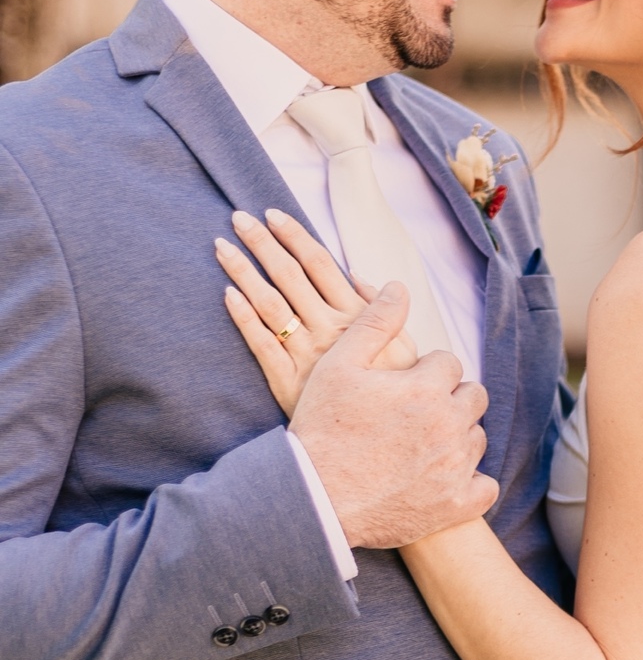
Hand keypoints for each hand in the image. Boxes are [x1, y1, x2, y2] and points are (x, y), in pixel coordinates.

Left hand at [216, 208, 416, 416]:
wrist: (380, 445)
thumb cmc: (394, 391)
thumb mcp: (403, 347)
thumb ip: (379, 310)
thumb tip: (355, 274)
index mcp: (357, 317)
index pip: (320, 265)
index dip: (294, 237)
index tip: (273, 214)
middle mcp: (329, 330)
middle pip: (289, 276)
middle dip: (262, 243)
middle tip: (238, 217)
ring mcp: (305, 355)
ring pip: (269, 304)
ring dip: (244, 272)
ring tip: (222, 246)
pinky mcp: (285, 382)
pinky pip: (259, 344)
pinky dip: (242, 318)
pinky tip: (227, 294)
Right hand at [290, 282, 495, 547]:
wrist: (311, 498)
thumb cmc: (322, 429)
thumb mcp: (339, 366)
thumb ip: (374, 323)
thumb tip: (398, 287)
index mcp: (426, 387)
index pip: (449, 362)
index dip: (426, 372)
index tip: (403, 388)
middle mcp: (449, 423)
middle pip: (473, 396)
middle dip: (449, 398)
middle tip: (416, 414)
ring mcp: (455, 467)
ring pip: (477, 437)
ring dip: (458, 437)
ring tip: (422, 445)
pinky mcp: (455, 504)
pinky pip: (485, 487)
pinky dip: (470, 484)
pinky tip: (443, 480)